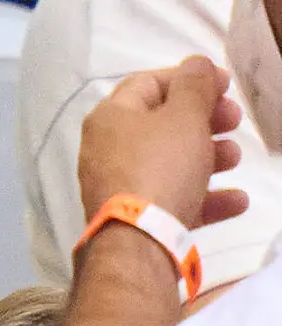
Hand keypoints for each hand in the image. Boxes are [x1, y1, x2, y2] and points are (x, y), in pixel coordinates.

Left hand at [78, 55, 248, 228]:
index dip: (189, 78)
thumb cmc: (160, 167)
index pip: (149, 83)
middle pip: (161, 125)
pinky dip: (204, 198)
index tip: (225, 84)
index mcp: (110, 117)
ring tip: (234, 158)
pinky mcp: (134, 219)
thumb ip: (194, 86)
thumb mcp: (184, 117)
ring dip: (209, 157)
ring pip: (169, 163)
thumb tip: (195, 64)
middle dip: (204, 120)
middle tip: (234, 120)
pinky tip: (237, 201)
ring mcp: (119, 186)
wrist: (138, 242)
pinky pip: (173, 200)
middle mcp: (107, 149)